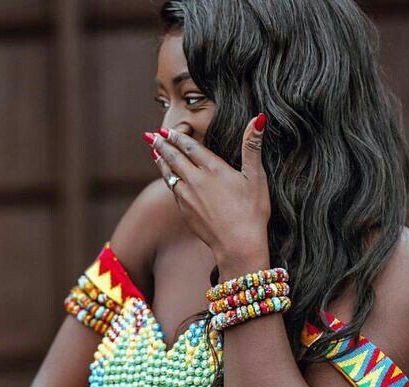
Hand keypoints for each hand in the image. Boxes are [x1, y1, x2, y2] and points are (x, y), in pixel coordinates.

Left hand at [146, 113, 270, 262]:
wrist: (238, 246)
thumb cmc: (252, 212)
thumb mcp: (257, 177)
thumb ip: (252, 146)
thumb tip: (257, 118)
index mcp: (212, 168)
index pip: (190, 146)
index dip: (178, 136)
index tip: (168, 130)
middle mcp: (195, 180)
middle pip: (174, 157)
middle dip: (162, 145)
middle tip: (151, 136)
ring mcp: (187, 197)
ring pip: (169, 174)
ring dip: (161, 162)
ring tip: (153, 152)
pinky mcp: (185, 212)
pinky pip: (173, 191)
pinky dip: (167, 180)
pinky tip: (167, 179)